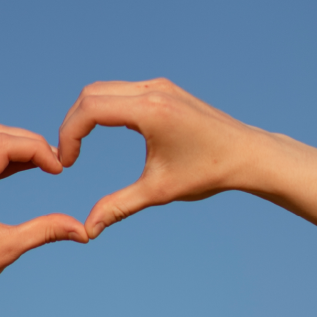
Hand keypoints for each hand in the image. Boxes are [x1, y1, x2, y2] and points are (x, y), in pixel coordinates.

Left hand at [0, 124, 86, 316]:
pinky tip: (23, 169)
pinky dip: (0, 158)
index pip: (4, 144)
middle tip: (54, 163)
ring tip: (44, 165)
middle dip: (29, 142)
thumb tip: (84, 230)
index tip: (58, 170)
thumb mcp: (8, 250)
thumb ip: (46, 231)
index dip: (38, 149)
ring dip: (15, 147)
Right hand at [57, 78, 262, 238]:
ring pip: (102, 90)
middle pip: (89, 94)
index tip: (67, 164)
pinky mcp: (163, 90)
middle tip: (68, 156)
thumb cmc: (207, 173)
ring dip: (84, 116)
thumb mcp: (158, 191)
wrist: (248, 155)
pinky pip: (119, 92)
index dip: (69, 135)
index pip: (89, 109)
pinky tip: (100, 135)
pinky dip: (101, 110)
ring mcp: (158, 86)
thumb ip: (118, 207)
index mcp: (150, 110)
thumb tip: (88, 231)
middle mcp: (152, 90)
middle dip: (71, 125)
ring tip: (79, 147)